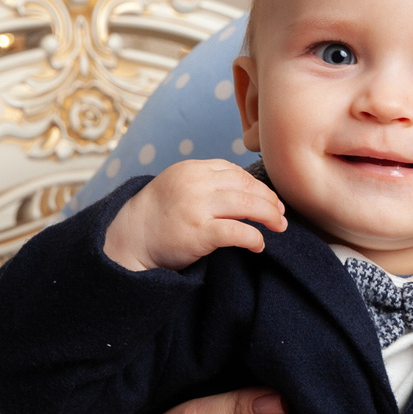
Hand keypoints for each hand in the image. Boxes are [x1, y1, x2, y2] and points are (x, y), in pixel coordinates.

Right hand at [102, 158, 286, 272]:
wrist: (131, 237)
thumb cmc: (159, 214)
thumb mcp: (179, 184)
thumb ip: (206, 181)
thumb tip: (245, 189)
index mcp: (193, 169)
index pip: (236, 172)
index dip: (258, 186)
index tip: (270, 199)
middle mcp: (196, 183)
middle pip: (247, 186)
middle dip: (270, 200)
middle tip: (281, 214)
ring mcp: (198, 206)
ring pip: (248, 205)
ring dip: (269, 216)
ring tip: (279, 226)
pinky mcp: (199, 232)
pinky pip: (239, 232)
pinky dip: (255, 237)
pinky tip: (259, 244)